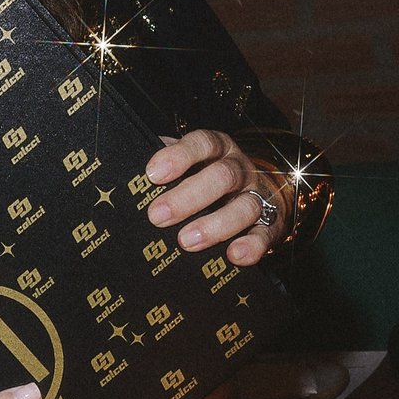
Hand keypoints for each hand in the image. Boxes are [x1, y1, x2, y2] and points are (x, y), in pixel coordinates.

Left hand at [144, 129, 285, 265]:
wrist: (260, 190)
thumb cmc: (207, 176)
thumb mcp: (188, 162)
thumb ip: (164, 165)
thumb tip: (126, 172)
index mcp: (217, 149)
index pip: (202, 143)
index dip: (179, 156)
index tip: (153, 174)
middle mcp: (240, 169)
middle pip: (222, 176)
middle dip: (188, 197)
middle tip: (158, 216)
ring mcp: (258, 196)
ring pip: (245, 206)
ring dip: (215, 225)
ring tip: (186, 241)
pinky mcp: (272, 224)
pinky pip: (266, 234)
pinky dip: (252, 246)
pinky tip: (233, 255)